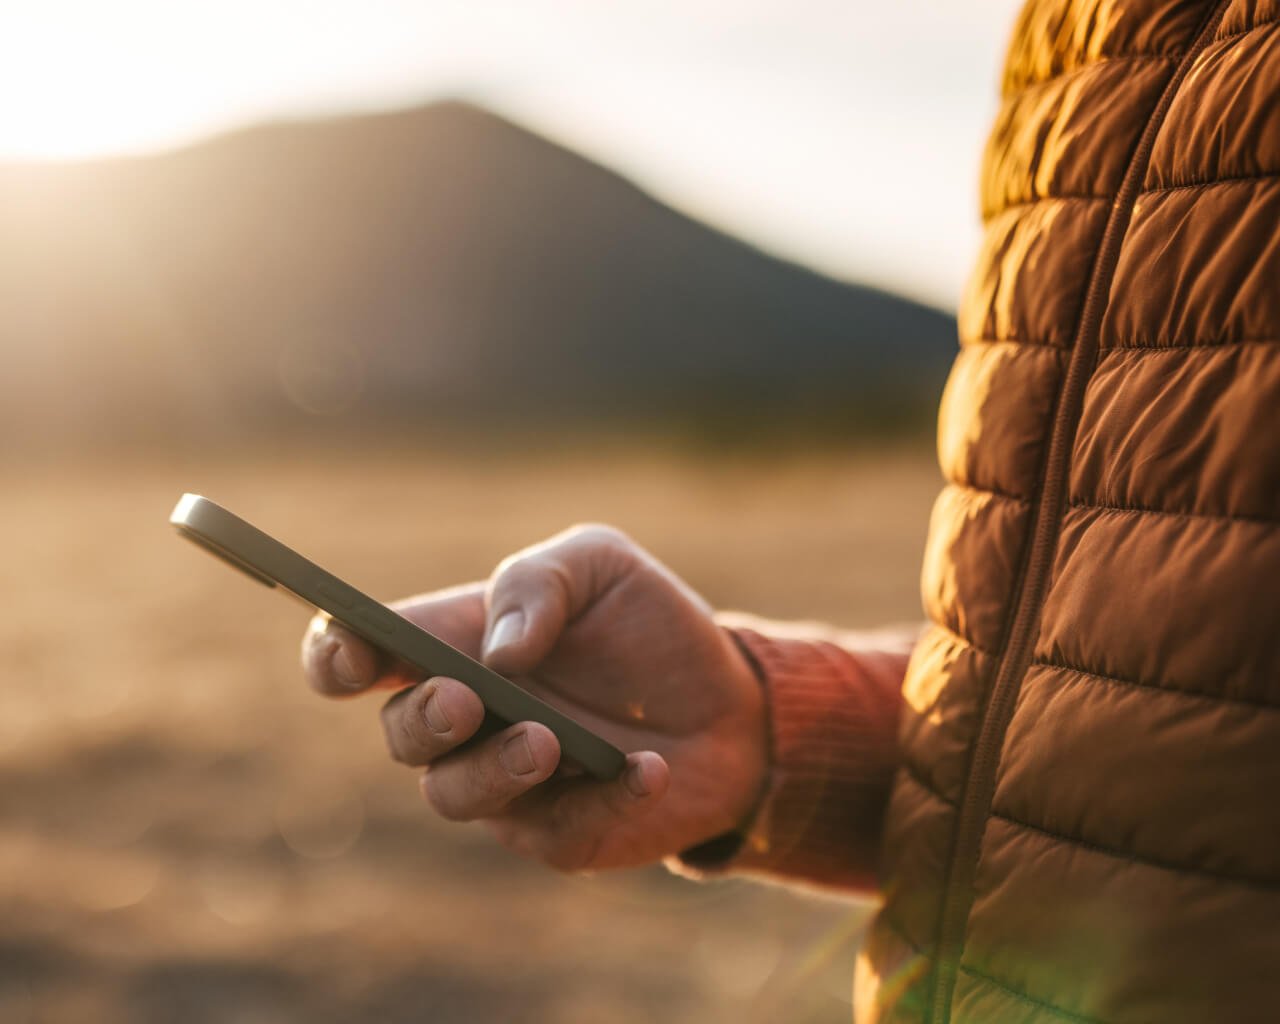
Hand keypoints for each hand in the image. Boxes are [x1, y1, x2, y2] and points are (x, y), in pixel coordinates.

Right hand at [301, 525, 767, 870]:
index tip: (353, 650)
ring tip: (548, 740)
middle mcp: (462, 721)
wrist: (727, 701)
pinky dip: (601, 798)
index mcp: (451, 644)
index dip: (335, 654)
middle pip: (401, 733)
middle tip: (462, 700)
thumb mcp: (600, 565)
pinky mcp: (557, 832)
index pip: (358, 654)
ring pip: (453, 794)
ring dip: (493, 768)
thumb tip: (499, 649)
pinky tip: (645, 770)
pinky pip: (554, 831)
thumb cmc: (643, 624)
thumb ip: (538, 583)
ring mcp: (503, 783)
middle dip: (422, 718)